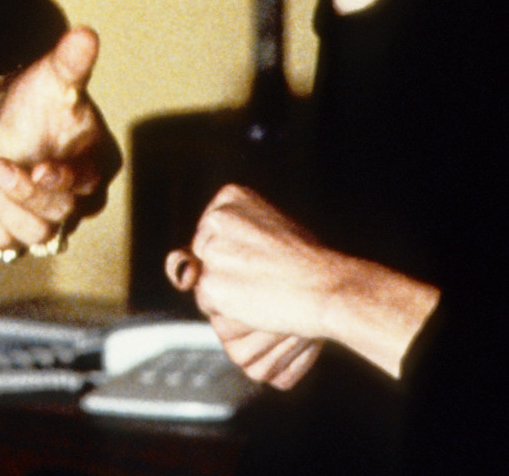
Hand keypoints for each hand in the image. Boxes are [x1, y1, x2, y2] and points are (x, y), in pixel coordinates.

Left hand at [0, 27, 121, 256]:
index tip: (40, 169)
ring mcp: (51, 219)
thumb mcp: (52, 78)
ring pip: (34, 235)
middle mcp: (80, 199)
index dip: (63, 181)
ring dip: (3, 207)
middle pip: (59, 214)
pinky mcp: (20, 231)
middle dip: (22, 192)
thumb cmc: (39, 103)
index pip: (87, 185)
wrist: (8, 124)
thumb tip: (85, 34)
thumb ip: (70, 62)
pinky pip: (4, 244)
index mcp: (98, 164)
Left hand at [174, 184, 438, 380]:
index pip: (213, 235)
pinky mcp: (211, 284)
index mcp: (230, 197)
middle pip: (205, 259)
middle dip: (232, 272)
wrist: (328, 288)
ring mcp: (211, 251)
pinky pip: (210, 306)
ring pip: (205, 283)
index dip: (241, 252)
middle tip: (267, 274)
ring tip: (264, 288)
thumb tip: (180, 273)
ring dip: (231, 293)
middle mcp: (214, 218)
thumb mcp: (263, 234)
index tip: (266, 253)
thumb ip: (219, 245)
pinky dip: (231, 311)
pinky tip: (257, 302)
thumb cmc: (305, 263)